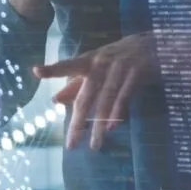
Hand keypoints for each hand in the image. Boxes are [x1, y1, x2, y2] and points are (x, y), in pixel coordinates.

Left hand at [33, 31, 156, 150]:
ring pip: (105, 100)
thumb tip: (55, 99)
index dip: (53, 69)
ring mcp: (120, 67)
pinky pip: (125, 96)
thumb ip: (76, 83)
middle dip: (78, 121)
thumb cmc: (119, 57)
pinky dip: (118, 112)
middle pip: (86, 95)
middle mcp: (102, 63)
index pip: (68, 66)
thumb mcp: (96, 66)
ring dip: (98, 125)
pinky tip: (111, 127)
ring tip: (94, 145)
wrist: (154, 44)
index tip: (36, 71)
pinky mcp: (137, 73)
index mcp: (89, 60)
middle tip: (71, 144)